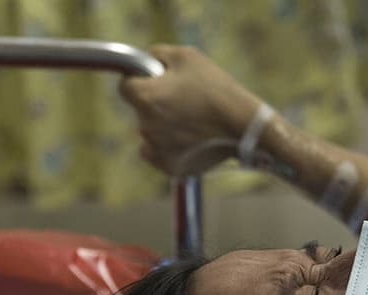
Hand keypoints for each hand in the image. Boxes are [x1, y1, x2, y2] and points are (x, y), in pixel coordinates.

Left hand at [119, 44, 262, 173]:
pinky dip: (168, 146)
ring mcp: (156, 148)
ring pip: (150, 131)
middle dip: (155, 102)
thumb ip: (157, 55)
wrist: (242, 127)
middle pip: (141, 109)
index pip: (125, 87)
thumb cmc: (215, 88)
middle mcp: (145, 125)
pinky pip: (157, 153)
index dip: (139, 80)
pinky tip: (188, 138)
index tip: (156, 80)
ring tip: (192, 119)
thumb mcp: (187, 56)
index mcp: (145, 98)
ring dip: (163, 124)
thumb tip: (147, 61)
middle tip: (183, 98)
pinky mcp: (169, 166)